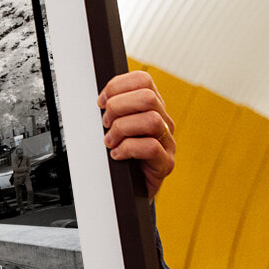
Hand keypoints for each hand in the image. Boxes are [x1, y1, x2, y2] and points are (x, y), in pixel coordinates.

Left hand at [98, 71, 175, 198]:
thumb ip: (113, 110)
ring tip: (110, 141)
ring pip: (151, 120)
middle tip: (105, 123)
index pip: (142, 80)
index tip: (101, 102)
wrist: (129, 188)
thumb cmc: (121, 154)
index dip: (118, 86)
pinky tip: (117, 154)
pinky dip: (127, 149)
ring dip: (122, 129)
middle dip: (118, 107)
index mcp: (151, 107)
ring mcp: (167, 142)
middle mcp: (163, 121)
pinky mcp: (166, 163)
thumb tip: (101, 100)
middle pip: (148, 97)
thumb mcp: (114, 127)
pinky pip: (151, 147)